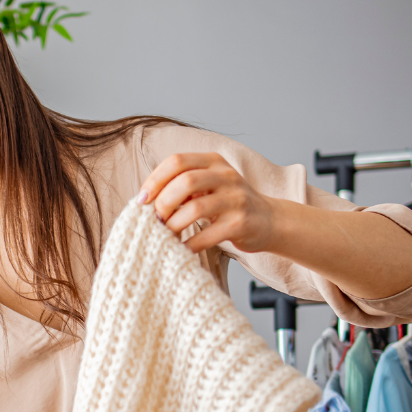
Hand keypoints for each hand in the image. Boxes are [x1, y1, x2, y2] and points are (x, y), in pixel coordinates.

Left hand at [138, 152, 277, 254]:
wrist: (269, 220)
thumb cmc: (228, 204)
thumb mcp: (208, 186)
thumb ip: (181, 186)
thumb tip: (144, 201)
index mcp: (213, 161)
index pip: (177, 161)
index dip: (154, 180)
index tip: (142, 200)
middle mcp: (226, 176)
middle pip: (185, 181)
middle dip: (163, 203)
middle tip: (155, 220)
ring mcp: (236, 199)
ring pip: (195, 208)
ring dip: (173, 225)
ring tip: (164, 235)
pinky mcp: (241, 223)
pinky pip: (208, 235)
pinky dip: (189, 244)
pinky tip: (180, 250)